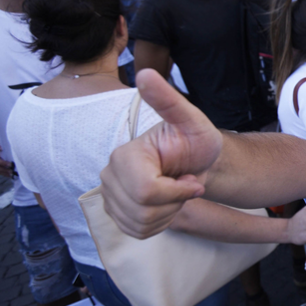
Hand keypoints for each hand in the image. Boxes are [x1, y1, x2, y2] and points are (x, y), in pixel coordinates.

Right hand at [0, 144, 12, 178]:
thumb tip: (0, 148)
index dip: (5, 163)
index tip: (11, 164)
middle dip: (6, 170)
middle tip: (13, 171)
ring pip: (0, 172)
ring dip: (6, 174)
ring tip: (13, 175)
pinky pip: (0, 173)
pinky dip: (5, 175)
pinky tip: (11, 176)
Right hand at [100, 70, 222, 238]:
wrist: (196, 162)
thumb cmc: (196, 141)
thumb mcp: (191, 120)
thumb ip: (169, 100)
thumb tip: (146, 74)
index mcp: (124, 155)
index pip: (147, 191)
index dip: (177, 190)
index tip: (191, 177)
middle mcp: (109, 174)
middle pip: (144, 210)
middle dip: (175, 201)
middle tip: (184, 183)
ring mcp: (109, 195)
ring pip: (141, 224)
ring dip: (169, 212)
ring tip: (175, 191)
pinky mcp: (116, 213)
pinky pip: (139, 232)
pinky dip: (160, 223)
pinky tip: (166, 203)